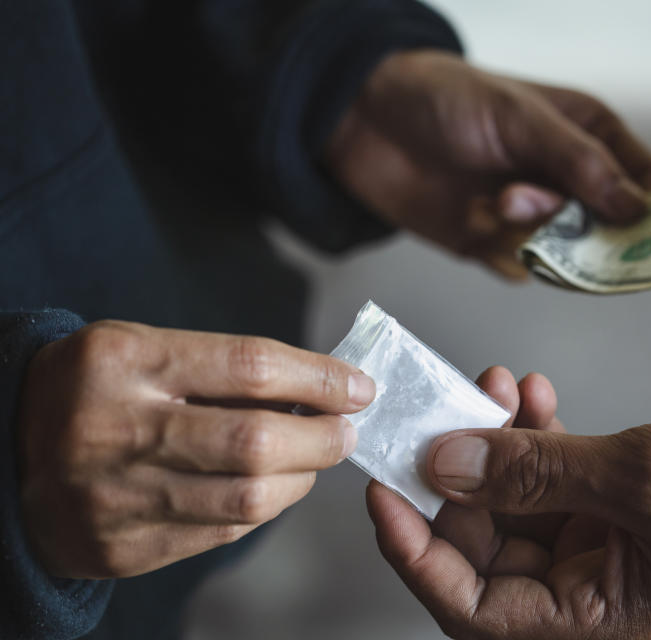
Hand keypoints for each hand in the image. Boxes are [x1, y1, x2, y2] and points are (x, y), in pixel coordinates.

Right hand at [17, 320, 374, 578]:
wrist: (8, 451)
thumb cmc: (97, 390)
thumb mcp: (143, 349)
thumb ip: (222, 366)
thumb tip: (318, 387)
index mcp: (125, 363)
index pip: (248, 366)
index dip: (318, 377)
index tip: (357, 386)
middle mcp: (117, 430)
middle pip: (255, 442)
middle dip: (321, 437)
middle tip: (345, 430)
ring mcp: (116, 497)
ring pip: (247, 498)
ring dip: (301, 478)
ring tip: (314, 458)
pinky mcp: (123, 548)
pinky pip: (222, 532)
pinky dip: (262, 509)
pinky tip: (270, 488)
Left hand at [326, 50, 650, 277]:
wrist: (366, 122)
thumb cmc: (447, 99)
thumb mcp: (519, 118)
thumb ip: (580, 162)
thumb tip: (639, 209)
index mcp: (590, 137)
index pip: (647, 184)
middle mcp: (569, 181)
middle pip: (610, 232)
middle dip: (576, 226)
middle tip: (526, 201)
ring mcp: (533, 216)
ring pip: (564, 256)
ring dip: (528, 234)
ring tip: (492, 200)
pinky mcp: (495, 245)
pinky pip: (519, 268)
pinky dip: (499, 253)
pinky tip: (473, 221)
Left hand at [369, 384, 650, 638]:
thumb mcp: (640, 479)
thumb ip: (536, 474)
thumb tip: (447, 465)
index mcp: (599, 626)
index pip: (472, 607)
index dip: (417, 551)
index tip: (382, 492)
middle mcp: (596, 597)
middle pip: (488, 548)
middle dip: (460, 477)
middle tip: (446, 411)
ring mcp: (608, 550)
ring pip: (518, 505)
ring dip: (499, 446)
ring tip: (497, 385)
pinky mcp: (623, 508)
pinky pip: (556, 480)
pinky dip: (538, 438)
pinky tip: (535, 395)